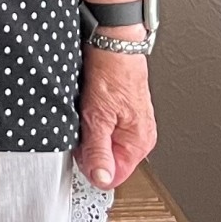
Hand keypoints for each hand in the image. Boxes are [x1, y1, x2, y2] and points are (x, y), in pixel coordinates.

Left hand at [76, 39, 155, 189]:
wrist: (114, 42)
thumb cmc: (112, 73)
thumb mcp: (98, 116)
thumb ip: (98, 151)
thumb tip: (101, 179)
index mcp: (138, 143)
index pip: (114, 177)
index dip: (92, 167)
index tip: (81, 151)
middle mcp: (139, 136)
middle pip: (107, 161)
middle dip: (89, 149)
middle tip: (83, 126)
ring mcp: (131, 124)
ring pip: (103, 143)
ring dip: (89, 134)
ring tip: (87, 112)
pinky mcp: (121, 112)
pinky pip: (103, 128)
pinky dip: (92, 120)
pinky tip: (88, 106)